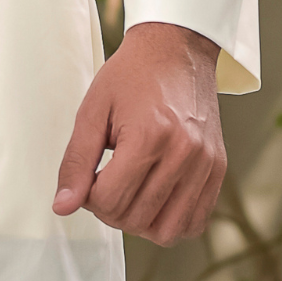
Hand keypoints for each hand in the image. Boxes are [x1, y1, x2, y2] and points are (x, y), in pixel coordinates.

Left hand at [53, 22, 225, 244]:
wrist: (176, 49)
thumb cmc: (132, 75)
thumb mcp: (92, 111)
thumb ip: (76, 162)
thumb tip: (62, 206)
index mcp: (150, 136)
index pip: (109, 201)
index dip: (89, 197)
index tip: (90, 176)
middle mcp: (184, 153)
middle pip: (136, 219)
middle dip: (111, 210)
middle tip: (106, 181)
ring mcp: (206, 164)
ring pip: (167, 230)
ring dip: (139, 221)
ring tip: (130, 192)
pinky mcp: (219, 169)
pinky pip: (196, 221)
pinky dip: (170, 222)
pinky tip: (154, 198)